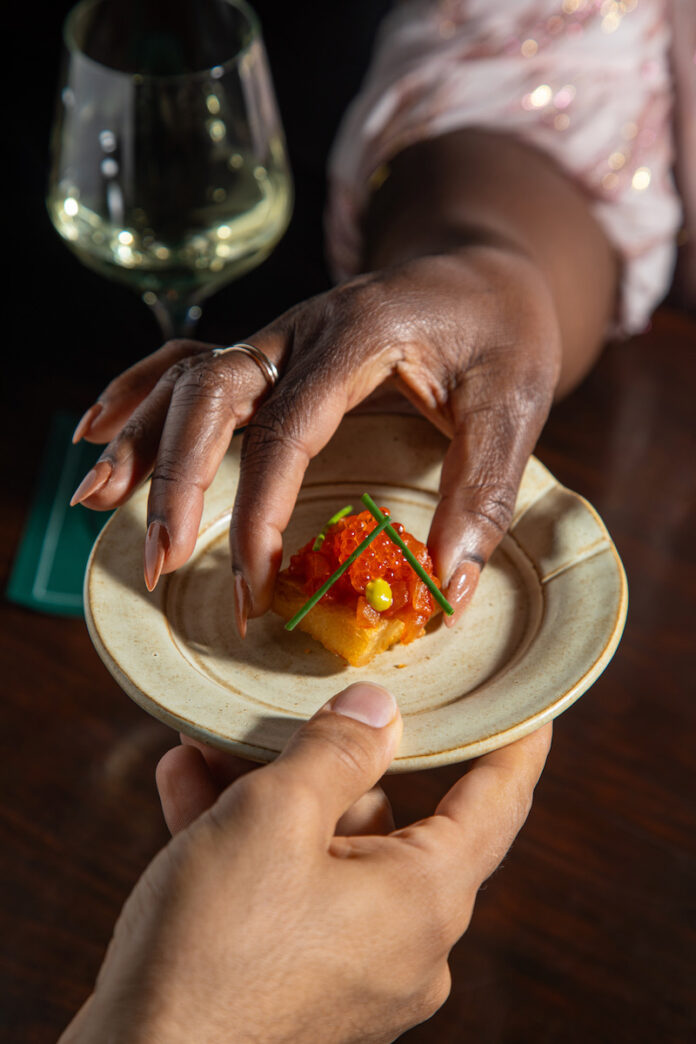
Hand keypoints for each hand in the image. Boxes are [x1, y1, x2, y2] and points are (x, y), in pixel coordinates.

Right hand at [60, 682, 551, 1043]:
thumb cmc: (212, 951)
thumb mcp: (274, 819)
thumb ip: (336, 752)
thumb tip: (380, 709)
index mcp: (424, 899)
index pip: (497, 803)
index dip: (513, 746)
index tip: (528, 711)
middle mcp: (405, 944)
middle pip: (388, 820)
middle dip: (331, 759)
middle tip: (299, 706)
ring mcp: (352, 973)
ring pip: (325, 852)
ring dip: (269, 795)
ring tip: (212, 743)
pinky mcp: (299, 991)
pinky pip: (288, 895)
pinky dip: (246, 845)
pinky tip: (188, 788)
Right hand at [71, 245, 559, 629]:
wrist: (487, 266)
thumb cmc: (503, 330)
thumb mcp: (515, 403)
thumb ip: (484, 491)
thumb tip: (448, 586)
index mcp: (358, 333)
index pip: (288, 429)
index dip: (261, 510)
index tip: (254, 582)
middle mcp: (303, 326)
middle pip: (211, 393)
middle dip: (177, 480)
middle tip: (160, 559)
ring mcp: (280, 334)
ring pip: (187, 377)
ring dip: (141, 443)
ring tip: (97, 502)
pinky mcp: (273, 348)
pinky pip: (189, 361)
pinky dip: (138, 394)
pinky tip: (99, 431)